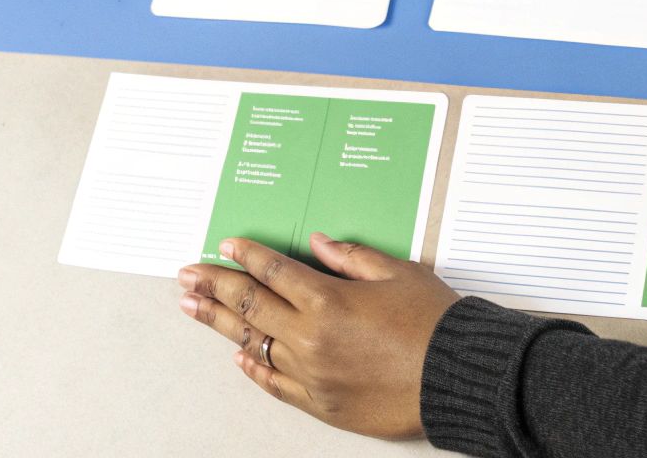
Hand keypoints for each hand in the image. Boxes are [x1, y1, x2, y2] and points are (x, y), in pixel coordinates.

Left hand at [176, 233, 460, 438]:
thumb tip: (318, 243)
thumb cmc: (435, 323)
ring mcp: (311, 373)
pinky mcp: (320, 403)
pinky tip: (237, 356)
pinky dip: (253, 369)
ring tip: (193, 309)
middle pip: (249, 306)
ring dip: (219, 325)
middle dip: (214, 286)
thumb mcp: (399, 272)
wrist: (458, 376)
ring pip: (252, 344)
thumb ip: (352, 257)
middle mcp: (311, 337)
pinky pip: (275, 384)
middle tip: (188, 275)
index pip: (273, 271)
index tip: (226, 246)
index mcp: (328, 299)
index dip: (247, 256)